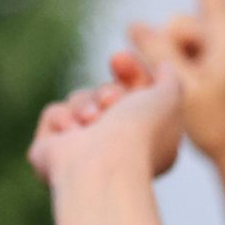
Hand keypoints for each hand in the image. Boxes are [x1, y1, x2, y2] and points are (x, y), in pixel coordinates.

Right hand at [27, 57, 183, 189]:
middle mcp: (116, 149)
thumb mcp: (170, 99)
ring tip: (92, 121)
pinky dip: (63, 118)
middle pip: (106, 94)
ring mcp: (84, 152)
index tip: (121, 61)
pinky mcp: (54, 153)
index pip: (136, 93)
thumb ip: (169, 80)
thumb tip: (164, 67)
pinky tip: (73, 135)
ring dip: (86, 104)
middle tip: (111, 101)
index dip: (130, 72)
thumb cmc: (140, 134)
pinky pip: (54, 114)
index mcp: (146, 140)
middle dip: (107, 91)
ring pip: (79, 101)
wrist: (103, 163)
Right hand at [127, 0, 224, 164]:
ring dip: (171, 62)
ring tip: (181, 93)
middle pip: (181, 23)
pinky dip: (181, 68)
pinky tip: (183, 88)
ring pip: (182, 41)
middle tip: (168, 84)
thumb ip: (156, 51)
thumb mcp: (179, 88)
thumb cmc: (217, 127)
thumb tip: (135, 24)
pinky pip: (194, 53)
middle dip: (165, 48)